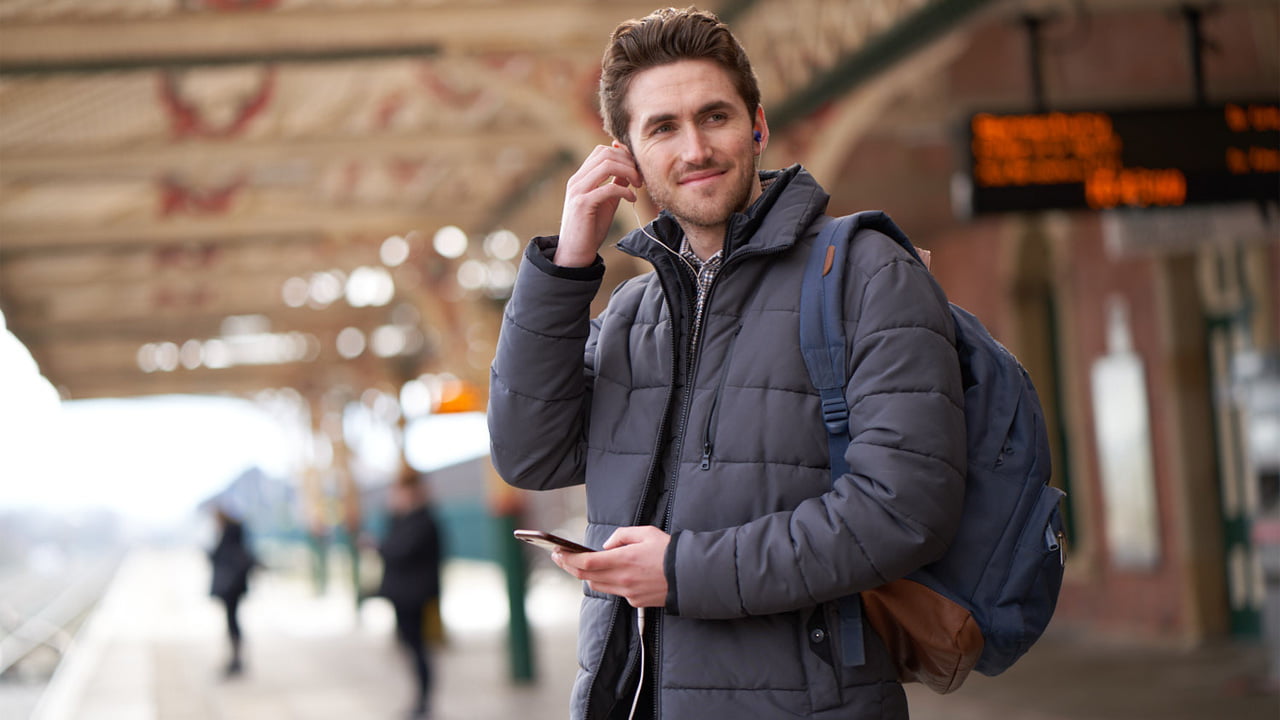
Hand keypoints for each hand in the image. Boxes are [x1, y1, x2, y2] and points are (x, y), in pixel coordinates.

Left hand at [552, 525, 668, 607]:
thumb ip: (621, 536)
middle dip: (569, 567)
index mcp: (624, 560)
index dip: (568, 559)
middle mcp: (623, 579)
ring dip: (586, 576)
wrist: (691, 575)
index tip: (558, 552)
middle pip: (586, 577)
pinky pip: (615, 591)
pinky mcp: (635, 601)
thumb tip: (605, 546)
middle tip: (560, 557)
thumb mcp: (645, 532)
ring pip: (598, 585)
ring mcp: (628, 593)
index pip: (586, 562)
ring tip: (579, 564)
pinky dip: (608, 582)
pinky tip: (610, 573)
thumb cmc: (669, 551)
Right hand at [555, 144, 643, 266]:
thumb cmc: (590, 228)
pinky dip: (624, 191)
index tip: (635, 169)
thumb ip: (614, 185)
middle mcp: (577, 180)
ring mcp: (578, 191)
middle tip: (640, 178)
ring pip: (606, 165)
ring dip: (628, 172)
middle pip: (606, 154)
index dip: (622, 155)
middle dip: (628, 162)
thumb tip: (629, 171)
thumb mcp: (606, 202)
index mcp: (581, 178)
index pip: (601, 151)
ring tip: (637, 185)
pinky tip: (632, 199)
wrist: (575, 252)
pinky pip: (608, 188)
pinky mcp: (582, 205)